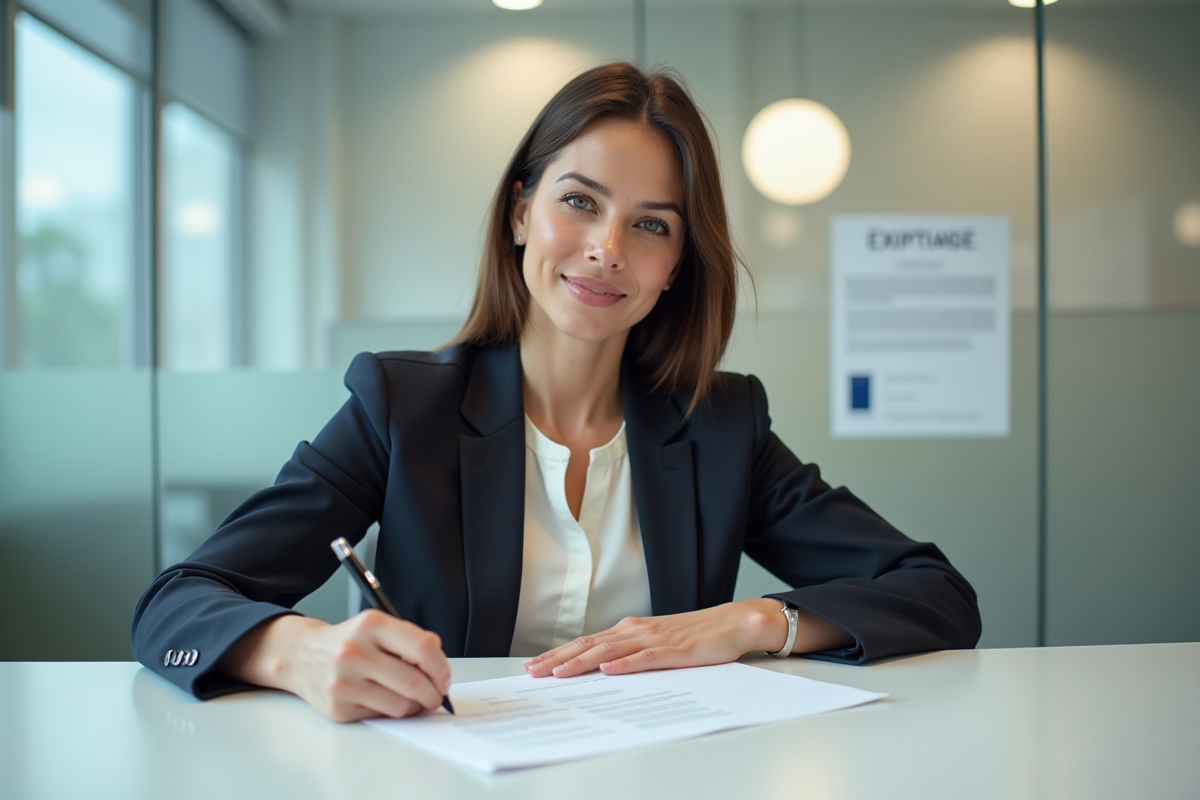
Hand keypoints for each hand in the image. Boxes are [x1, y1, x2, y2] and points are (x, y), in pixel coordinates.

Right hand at [221, 610, 451, 722]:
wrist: (302, 656)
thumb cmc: (349, 642)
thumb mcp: (378, 627)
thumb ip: (411, 641)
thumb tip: (440, 670)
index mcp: (371, 624)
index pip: (422, 648)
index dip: (441, 668)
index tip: (444, 678)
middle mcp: (354, 651)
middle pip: (414, 681)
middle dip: (433, 694)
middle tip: (435, 696)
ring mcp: (343, 681)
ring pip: (400, 705)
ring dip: (414, 707)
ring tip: (412, 700)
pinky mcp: (338, 707)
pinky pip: (381, 716)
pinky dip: (391, 713)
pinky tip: (385, 701)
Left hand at [523, 599, 786, 678]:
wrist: (733, 622)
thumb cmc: (695, 636)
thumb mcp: (657, 643)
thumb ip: (631, 652)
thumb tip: (602, 668)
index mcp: (630, 630)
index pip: (587, 642)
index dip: (559, 653)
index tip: (535, 665)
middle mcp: (637, 630)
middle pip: (590, 646)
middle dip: (559, 659)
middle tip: (533, 672)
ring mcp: (655, 639)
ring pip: (610, 652)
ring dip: (582, 663)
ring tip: (559, 674)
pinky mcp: (674, 651)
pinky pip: (645, 659)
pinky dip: (624, 665)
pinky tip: (609, 671)